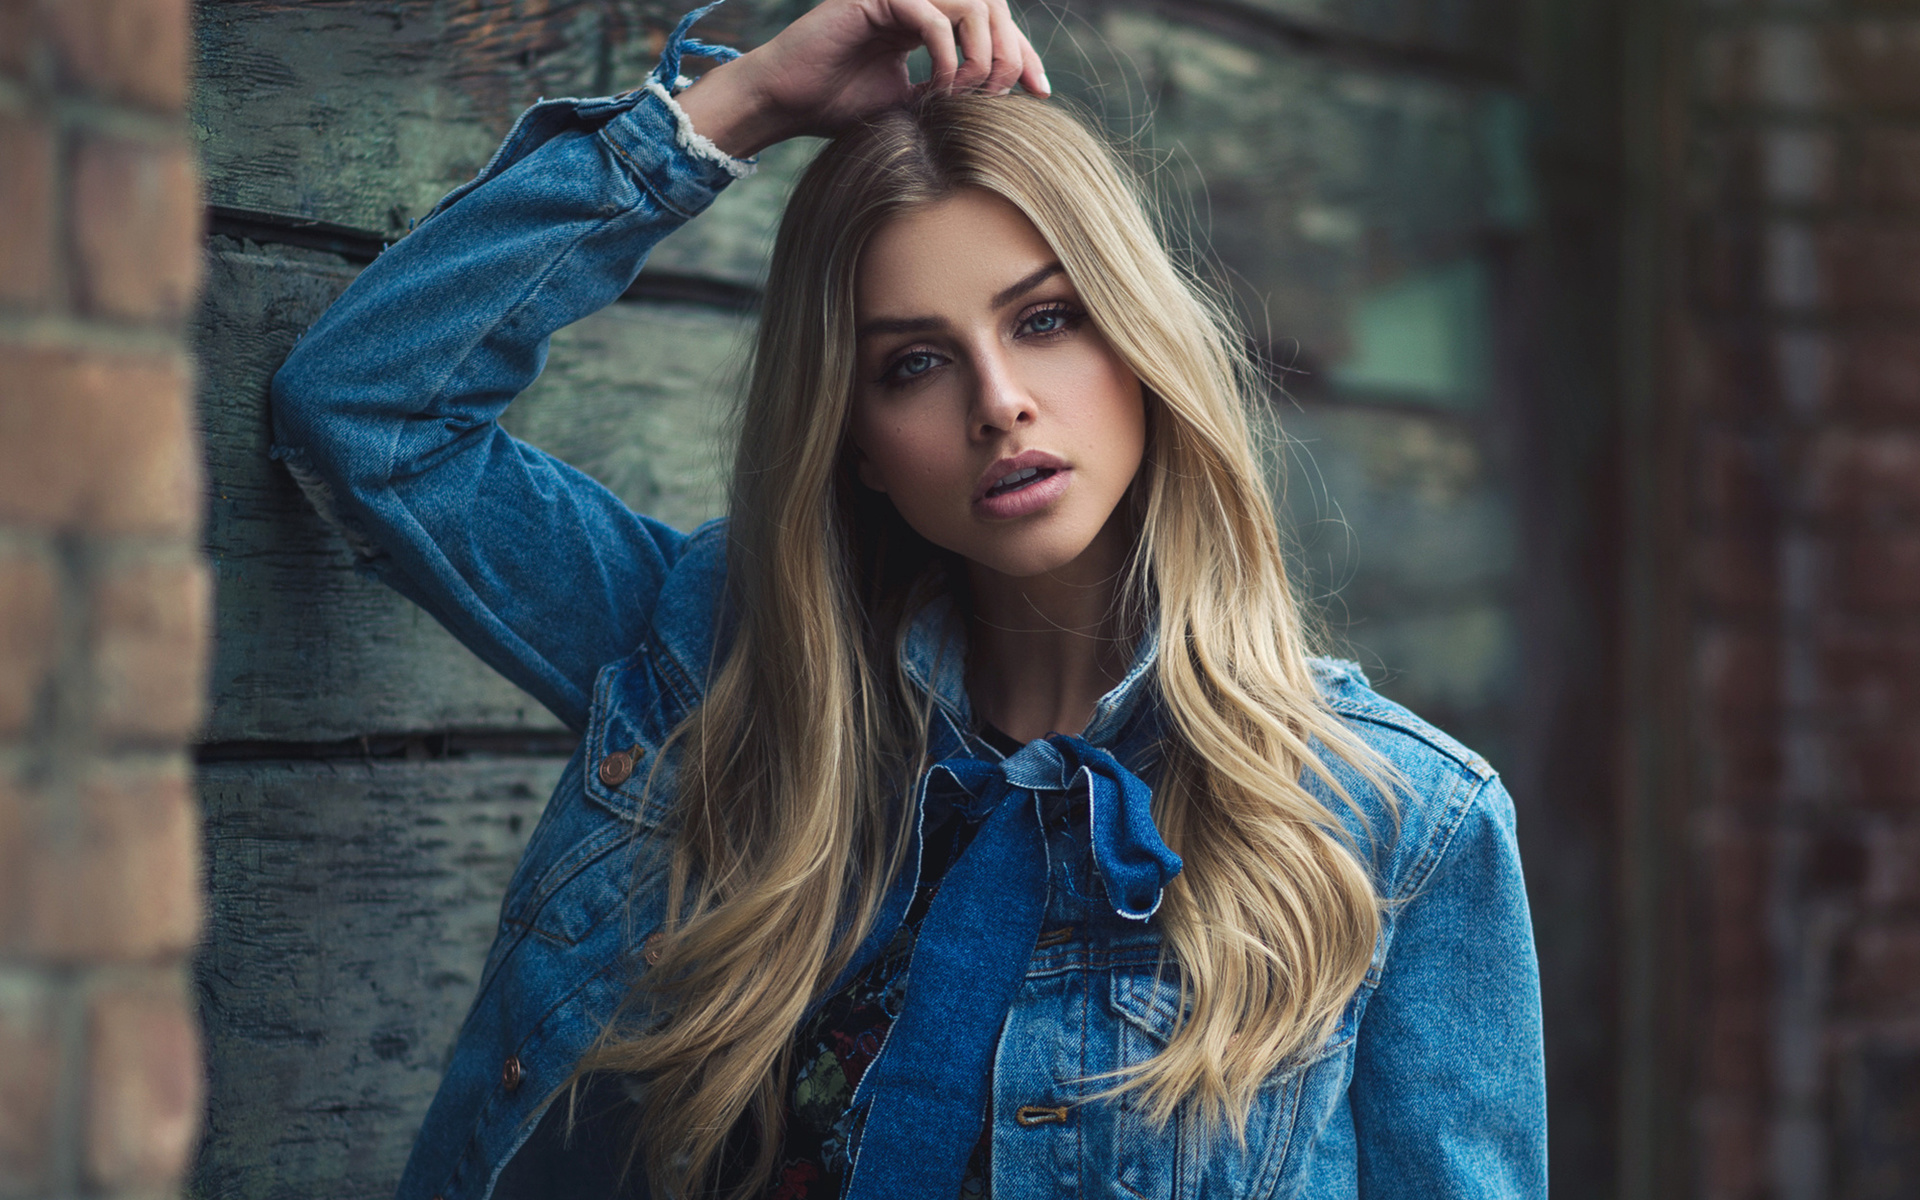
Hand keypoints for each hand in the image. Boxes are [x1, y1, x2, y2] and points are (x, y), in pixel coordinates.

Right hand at [673, 0, 1049, 159]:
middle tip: (1001, 94)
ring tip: (970, 92)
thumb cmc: (837, 108)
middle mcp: (919, 0)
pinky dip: (948, 52)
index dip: (1022, 54)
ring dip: (982, 51)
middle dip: (1009, 52)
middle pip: (993, 6)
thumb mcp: (910, 105)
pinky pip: (934, 14)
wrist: (786, 105)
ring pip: (972, 2)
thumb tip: (1000, 104)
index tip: (1040, 92)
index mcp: (928, 20)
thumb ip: (950, 93)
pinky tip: (940, 87)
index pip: (992, 23)